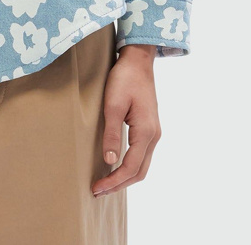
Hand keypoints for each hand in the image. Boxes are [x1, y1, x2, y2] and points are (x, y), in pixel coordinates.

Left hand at [92, 45, 160, 196]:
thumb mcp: (113, 105)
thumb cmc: (124, 79)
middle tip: (98, 191)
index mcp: (146, 132)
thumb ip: (112, 133)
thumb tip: (109, 160)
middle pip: (140, 172)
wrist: (138, 60)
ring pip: (142, 165)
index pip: (131, 168)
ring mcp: (153, 132)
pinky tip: (116, 165)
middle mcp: (154, 136)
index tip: (97, 188)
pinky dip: (130, 166)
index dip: (114, 181)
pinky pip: (142, 155)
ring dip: (125, 177)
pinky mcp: (149, 127)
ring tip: (105, 183)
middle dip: (119, 184)